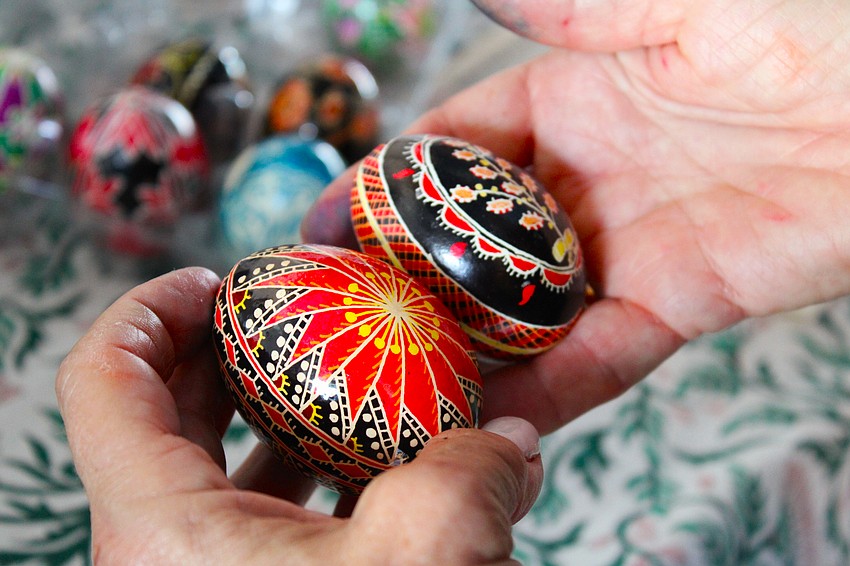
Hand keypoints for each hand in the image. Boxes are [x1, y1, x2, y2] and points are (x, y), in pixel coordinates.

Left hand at [56, 267, 541, 564]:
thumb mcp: (424, 558)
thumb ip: (473, 475)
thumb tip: (512, 437)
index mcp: (159, 526)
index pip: (103, 377)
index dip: (147, 307)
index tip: (216, 280)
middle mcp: (162, 548)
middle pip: (160, 410)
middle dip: (227, 349)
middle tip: (291, 314)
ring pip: (217, 466)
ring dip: (280, 415)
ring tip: (348, 384)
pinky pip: (262, 518)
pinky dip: (311, 479)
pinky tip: (378, 469)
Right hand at [302, 0, 849, 432]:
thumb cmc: (806, 15)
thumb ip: (567, 9)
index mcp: (572, 97)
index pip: (458, 149)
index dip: (393, 186)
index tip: (334, 224)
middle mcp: (588, 177)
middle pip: (481, 236)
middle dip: (417, 276)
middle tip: (353, 319)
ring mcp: (628, 244)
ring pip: (529, 305)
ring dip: (470, 343)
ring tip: (403, 382)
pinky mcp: (682, 301)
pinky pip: (603, 352)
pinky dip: (552, 387)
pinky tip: (494, 412)